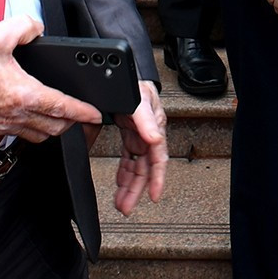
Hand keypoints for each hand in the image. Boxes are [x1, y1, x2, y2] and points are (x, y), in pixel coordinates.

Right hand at [0, 15, 101, 142]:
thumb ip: (24, 26)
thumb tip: (37, 28)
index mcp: (23, 94)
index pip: (63, 107)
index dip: (83, 112)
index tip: (95, 114)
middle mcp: (15, 115)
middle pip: (55, 128)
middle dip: (72, 123)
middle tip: (81, 116)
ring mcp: (2, 125)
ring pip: (37, 135)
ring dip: (52, 128)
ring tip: (59, 118)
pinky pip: (18, 135)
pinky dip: (31, 129)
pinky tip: (28, 117)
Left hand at [110, 79, 167, 215]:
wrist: (119, 72)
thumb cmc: (134, 82)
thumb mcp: (140, 98)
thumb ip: (145, 118)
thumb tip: (155, 138)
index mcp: (153, 126)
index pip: (158, 157)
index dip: (157, 178)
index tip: (155, 196)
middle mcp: (148, 133)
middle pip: (146, 167)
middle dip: (137, 189)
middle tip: (127, 207)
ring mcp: (138, 135)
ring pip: (136, 166)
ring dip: (129, 185)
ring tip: (121, 202)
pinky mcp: (129, 134)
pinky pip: (128, 158)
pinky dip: (124, 172)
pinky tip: (120, 184)